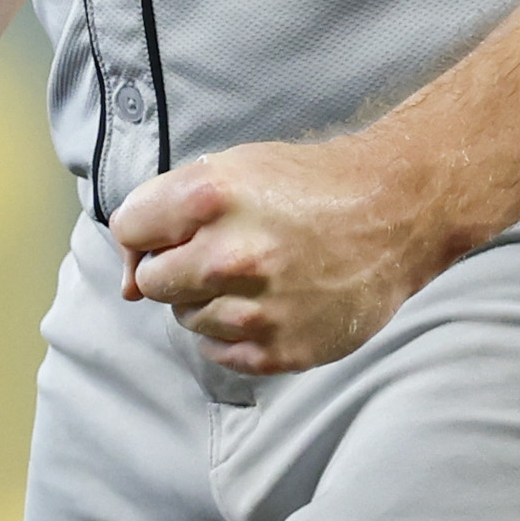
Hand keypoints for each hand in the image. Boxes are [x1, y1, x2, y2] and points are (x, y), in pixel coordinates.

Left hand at [109, 137, 441, 375]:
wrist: (395, 213)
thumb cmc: (307, 185)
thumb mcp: (232, 168)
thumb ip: (164, 212)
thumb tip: (125, 286)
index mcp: (210, 198)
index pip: (127, 230)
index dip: (147, 230)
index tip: (174, 229)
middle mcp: (229, 256)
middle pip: (150, 281)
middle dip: (174, 267)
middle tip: (219, 252)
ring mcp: (257, 309)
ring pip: (186, 318)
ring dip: (208, 300)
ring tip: (256, 273)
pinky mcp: (281, 349)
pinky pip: (220, 352)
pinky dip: (235, 332)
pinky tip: (268, 302)